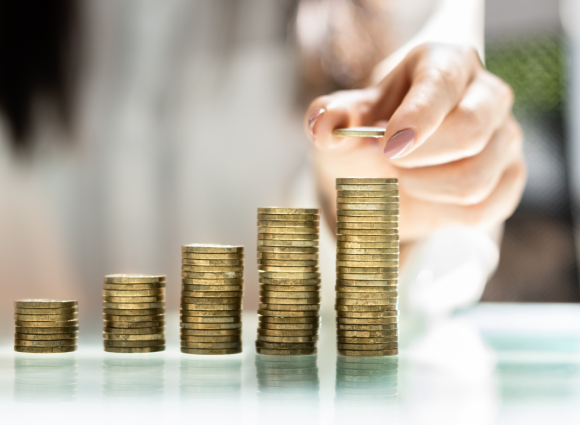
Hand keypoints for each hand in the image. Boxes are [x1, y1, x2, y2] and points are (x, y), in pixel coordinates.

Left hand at [304, 43, 525, 241]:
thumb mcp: (345, 123)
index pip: (443, 83)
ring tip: (405, 176)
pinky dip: (442, 212)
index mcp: (446, 63)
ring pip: (474, 181)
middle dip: (417, 160)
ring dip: (423, 189)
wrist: (387, 171)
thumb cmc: (370, 135)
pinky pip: (482, 211)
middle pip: (470, 131)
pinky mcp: (510, 178)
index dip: (417, 118)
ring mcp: (505, 137)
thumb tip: (323, 126)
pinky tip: (428, 194)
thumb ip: (331, 118)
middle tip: (389, 161)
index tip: (388, 147)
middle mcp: (487, 94)